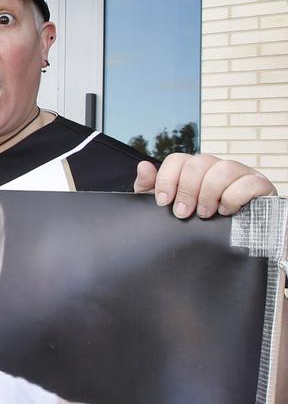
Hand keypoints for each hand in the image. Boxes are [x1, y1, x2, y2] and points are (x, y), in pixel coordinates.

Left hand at [135, 153, 275, 218]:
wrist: (235, 244)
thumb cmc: (199, 222)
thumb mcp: (170, 207)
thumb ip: (151, 189)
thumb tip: (143, 166)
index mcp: (194, 171)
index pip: (177, 159)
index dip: (167, 178)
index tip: (164, 201)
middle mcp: (216, 168)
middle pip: (199, 162)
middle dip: (187, 190)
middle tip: (183, 213)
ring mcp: (240, 174)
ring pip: (223, 168)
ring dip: (209, 193)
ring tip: (205, 214)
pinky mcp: (260, 186)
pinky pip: (248, 182)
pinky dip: (234, 197)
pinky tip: (226, 211)